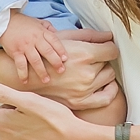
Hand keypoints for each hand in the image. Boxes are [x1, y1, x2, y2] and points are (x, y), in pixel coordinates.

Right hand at [0, 13, 67, 83]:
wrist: (4, 21)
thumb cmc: (22, 22)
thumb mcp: (38, 21)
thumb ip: (48, 28)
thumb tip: (58, 35)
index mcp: (41, 32)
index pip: (54, 41)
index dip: (61, 50)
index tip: (65, 59)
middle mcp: (34, 39)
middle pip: (47, 51)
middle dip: (55, 62)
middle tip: (61, 71)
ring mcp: (25, 46)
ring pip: (35, 60)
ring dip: (41, 71)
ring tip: (46, 80)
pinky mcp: (15, 52)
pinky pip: (20, 64)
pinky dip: (23, 74)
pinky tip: (25, 81)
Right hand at [0, 28, 119, 109]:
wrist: (27, 73)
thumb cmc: (45, 51)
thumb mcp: (66, 38)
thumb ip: (91, 36)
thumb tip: (110, 35)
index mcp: (84, 54)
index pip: (112, 51)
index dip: (109, 48)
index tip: (106, 49)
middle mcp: (86, 74)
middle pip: (110, 67)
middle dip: (103, 63)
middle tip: (94, 61)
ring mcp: (83, 91)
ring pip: (108, 81)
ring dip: (103, 75)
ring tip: (93, 72)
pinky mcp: (79, 103)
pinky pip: (104, 99)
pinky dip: (107, 92)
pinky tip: (101, 86)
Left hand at [0, 82, 110, 139]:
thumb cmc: (56, 119)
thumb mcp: (31, 101)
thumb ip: (3, 93)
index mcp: (3, 123)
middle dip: (7, 110)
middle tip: (29, 103)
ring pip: (9, 132)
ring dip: (17, 123)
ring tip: (39, 118)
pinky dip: (25, 136)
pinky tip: (42, 132)